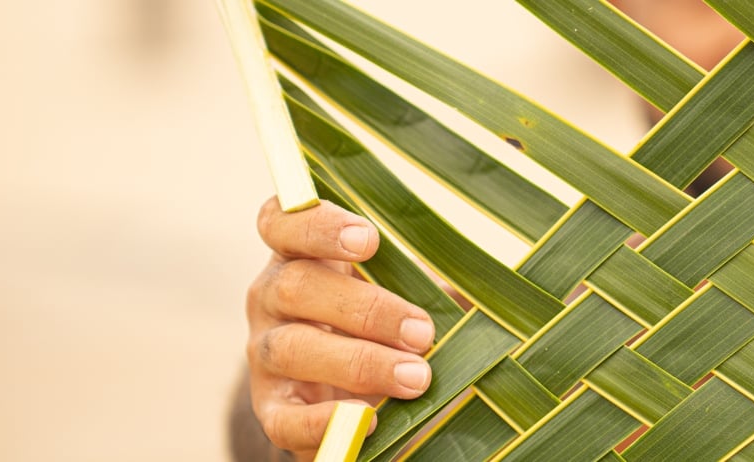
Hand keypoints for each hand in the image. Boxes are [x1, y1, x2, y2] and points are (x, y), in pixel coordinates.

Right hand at [245, 197, 435, 457]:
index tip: (370, 240)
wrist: (361, 400)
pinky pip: (284, 419)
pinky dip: (327, 421)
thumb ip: (432, 280)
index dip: (318, 225)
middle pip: (296, 287)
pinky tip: (369, 421)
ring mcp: (265, 356)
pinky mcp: (273, 411)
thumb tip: (487, 289)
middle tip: (422, 332)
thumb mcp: (407, 292)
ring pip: (292, 348)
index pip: (283, 222)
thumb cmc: (390, 327)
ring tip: (416, 377)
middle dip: (366, 308)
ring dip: (360, 362)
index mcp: (301, 256)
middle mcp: (271, 300)